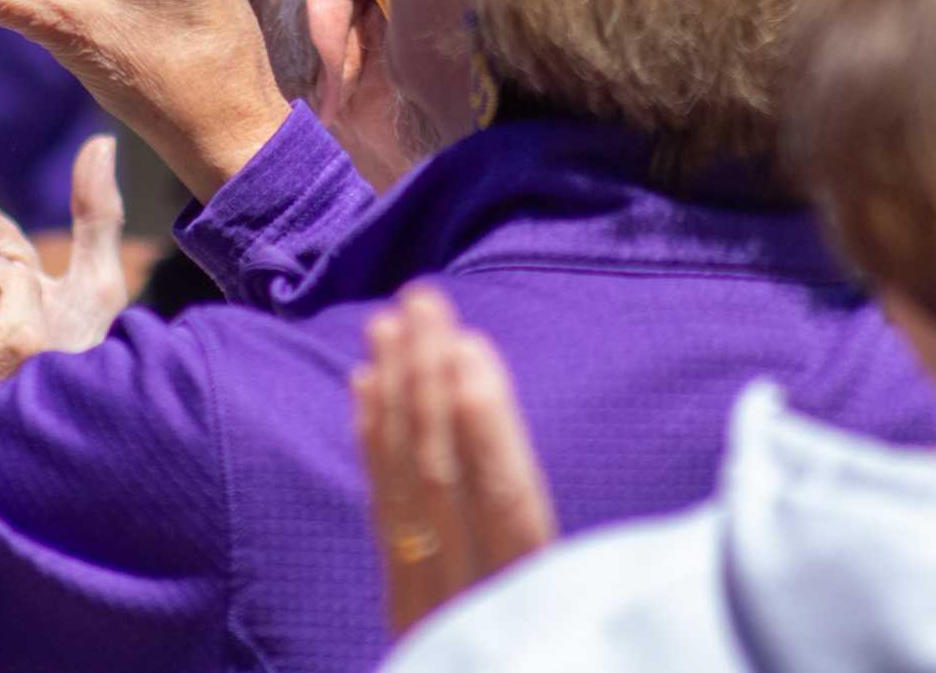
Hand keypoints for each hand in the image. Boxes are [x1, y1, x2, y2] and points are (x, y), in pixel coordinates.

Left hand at [354, 285, 556, 637]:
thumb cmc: (565, 672)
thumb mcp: (570, 618)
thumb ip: (542, 542)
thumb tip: (520, 434)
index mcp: (523, 609)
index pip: (505, 509)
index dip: (487, 428)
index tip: (472, 352)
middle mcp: (463, 606)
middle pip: (444, 483)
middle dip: (430, 384)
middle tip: (421, 299)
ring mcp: (426, 611)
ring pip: (407, 491)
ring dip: (396, 399)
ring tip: (385, 324)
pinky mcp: (403, 611)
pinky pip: (384, 516)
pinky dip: (375, 448)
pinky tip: (365, 389)